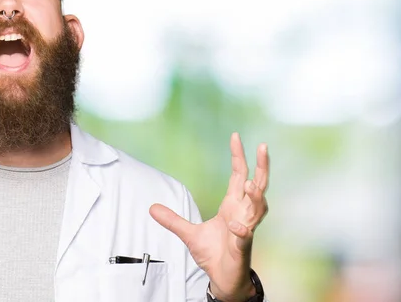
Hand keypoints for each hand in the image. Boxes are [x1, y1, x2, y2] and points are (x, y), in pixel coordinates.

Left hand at [150, 133, 268, 301]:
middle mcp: (242, 214)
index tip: (235, 136)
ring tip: (250, 184)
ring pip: (258, 208)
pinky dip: (242, 230)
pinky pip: (246, 235)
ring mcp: (245, 229)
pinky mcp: (243, 247)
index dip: (239, 156)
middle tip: (263, 147)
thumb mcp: (188, 234)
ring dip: (255, 197)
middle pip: (257, 185)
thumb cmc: (213, 254)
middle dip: (262, 166)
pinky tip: (235, 226)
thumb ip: (172, 219)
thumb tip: (152, 208)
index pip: (239, 175)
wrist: (222, 278)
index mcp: (232, 206)